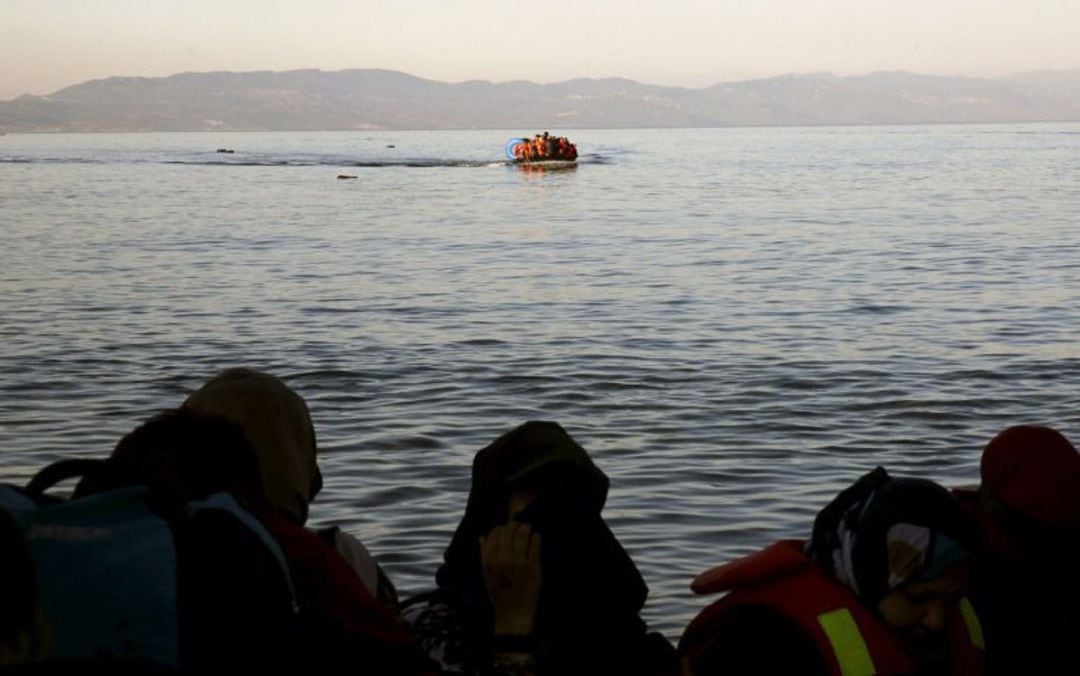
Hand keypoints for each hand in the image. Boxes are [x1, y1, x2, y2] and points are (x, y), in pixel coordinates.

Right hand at [480, 521, 541, 636]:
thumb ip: (484, 554)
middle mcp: (503, 560)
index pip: (495, 533)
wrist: (512, 612)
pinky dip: (536, 537)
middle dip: (515, 525)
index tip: (507, 529)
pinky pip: (535, 544)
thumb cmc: (499, 593)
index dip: (502, 528)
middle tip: (520, 526)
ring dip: (526, 528)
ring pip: (522, 534)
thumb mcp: (486, 574)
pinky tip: (536, 538)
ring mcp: (518, 562)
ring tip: (528, 529)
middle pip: (509, 531)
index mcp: (490, 561)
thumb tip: (482, 535)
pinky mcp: (533, 566)